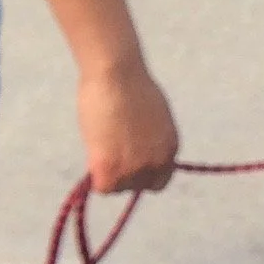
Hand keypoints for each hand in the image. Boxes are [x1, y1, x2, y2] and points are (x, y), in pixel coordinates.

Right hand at [79, 56, 178, 194]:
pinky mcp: (110, 170)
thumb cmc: (129, 84)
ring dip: (107, 172)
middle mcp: (156, 163)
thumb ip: (149, 138)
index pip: (159, 181)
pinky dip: (95, 176)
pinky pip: (102, 188)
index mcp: (169, 149)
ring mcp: (134, 169)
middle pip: (136, 186)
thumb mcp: (152, 116)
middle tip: (108, 152)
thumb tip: (136, 144)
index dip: (142, 175)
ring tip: (100, 143)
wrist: (116, 75)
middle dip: (123, 174)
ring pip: (117, 186)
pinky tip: (93, 154)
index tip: (127, 165)